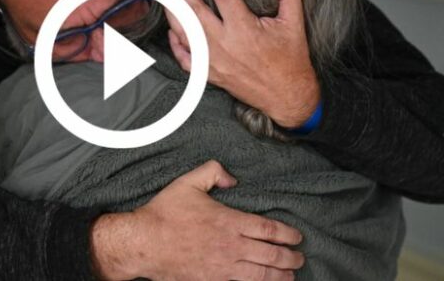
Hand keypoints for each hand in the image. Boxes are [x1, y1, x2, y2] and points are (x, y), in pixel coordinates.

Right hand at [90, 160, 303, 280]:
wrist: (144, 243)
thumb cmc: (165, 213)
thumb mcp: (188, 182)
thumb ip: (213, 172)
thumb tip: (232, 178)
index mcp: (229, 221)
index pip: (268, 229)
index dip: (287, 234)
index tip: (297, 237)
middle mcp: (231, 246)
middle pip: (271, 255)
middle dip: (290, 258)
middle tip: (299, 258)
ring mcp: (223, 267)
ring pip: (260, 275)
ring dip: (280, 276)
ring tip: (290, 276)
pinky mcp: (212, 280)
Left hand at [166, 0, 319, 127]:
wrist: (286, 96)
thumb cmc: (291, 60)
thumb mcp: (295, 24)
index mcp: (244, 28)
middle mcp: (224, 44)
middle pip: (194, 11)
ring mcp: (214, 61)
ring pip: (184, 32)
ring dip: (173, 12)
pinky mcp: (210, 74)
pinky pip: (185, 58)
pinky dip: (176, 43)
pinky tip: (173, 30)